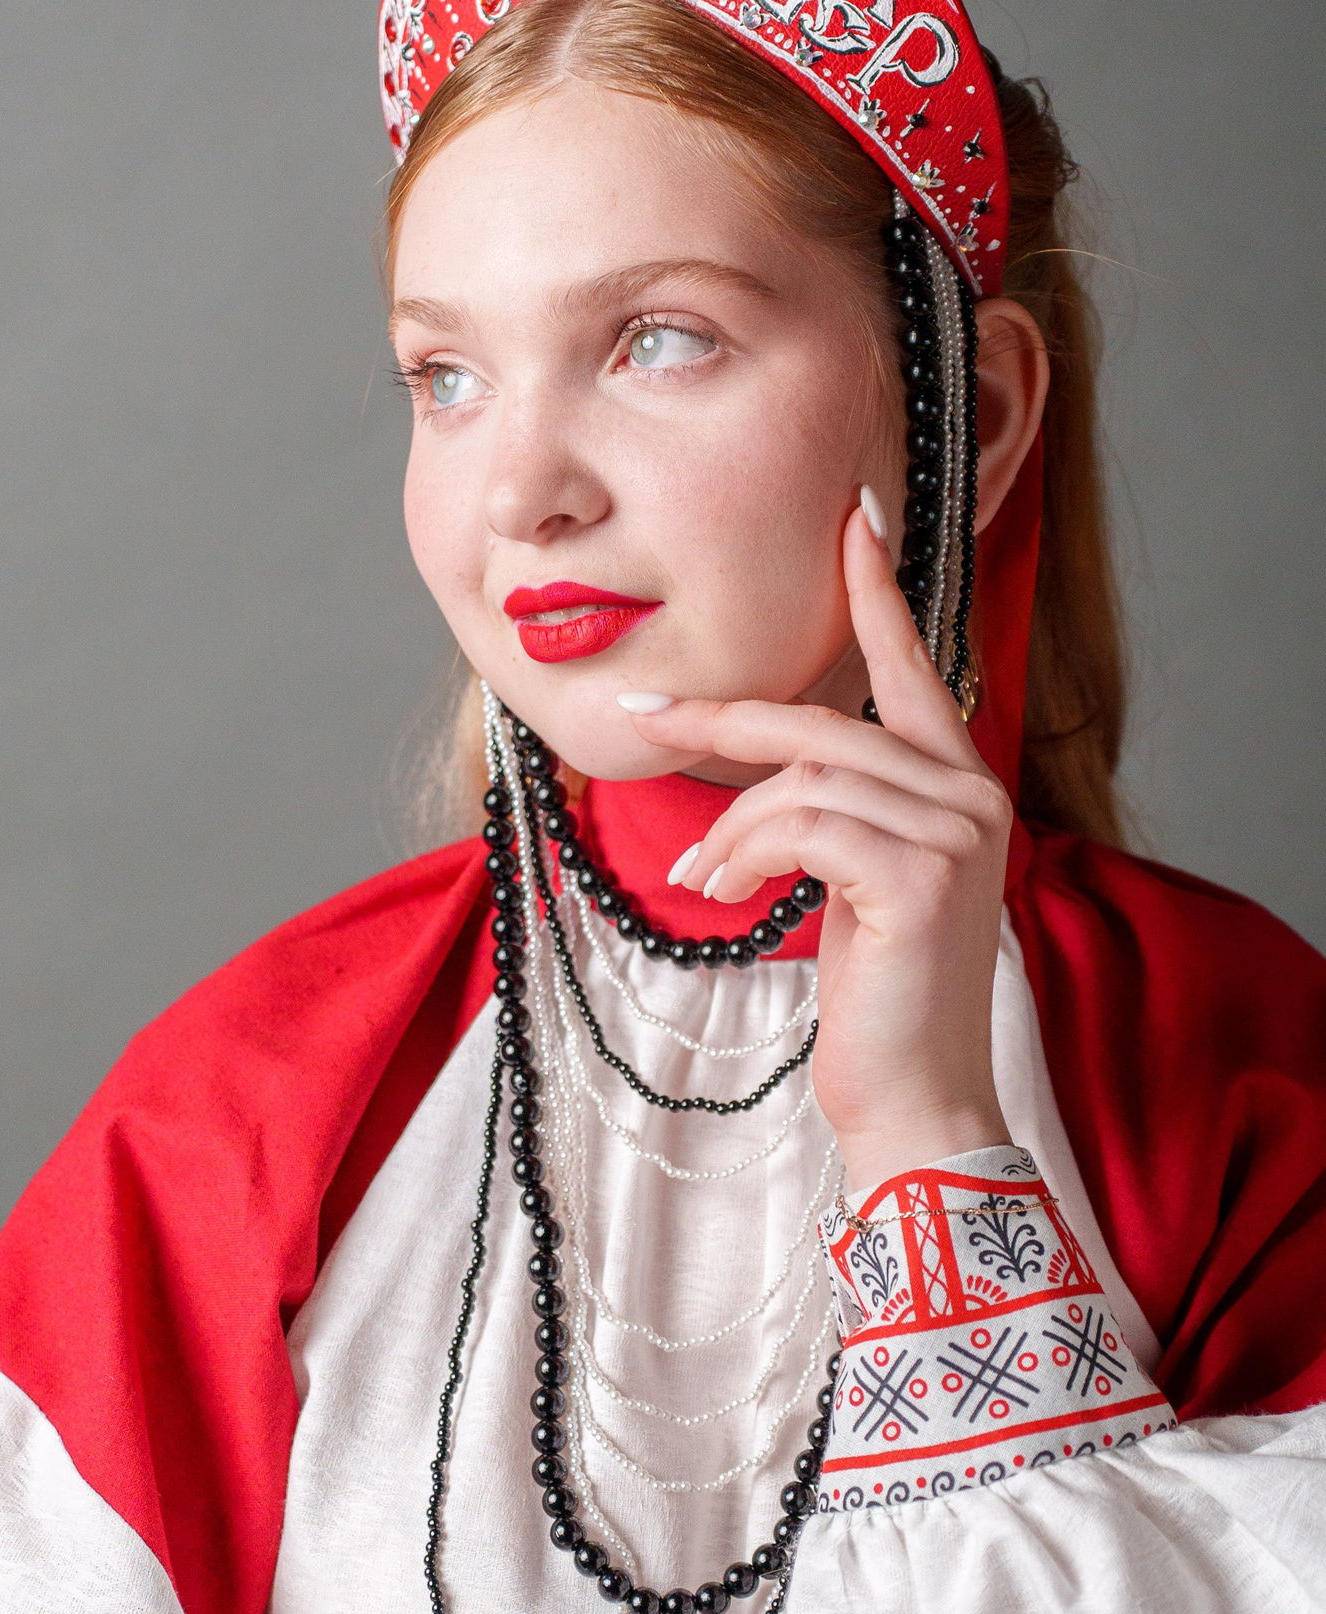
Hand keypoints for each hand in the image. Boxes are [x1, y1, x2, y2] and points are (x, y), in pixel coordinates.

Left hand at [622, 497, 1011, 1189]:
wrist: (913, 1096)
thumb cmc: (876, 998)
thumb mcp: (851, 884)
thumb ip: (831, 815)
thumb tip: (754, 779)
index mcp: (956, 786)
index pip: (914, 668)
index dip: (878, 591)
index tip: (852, 517)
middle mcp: (969, 795)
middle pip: (821, 723)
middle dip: (720, 721)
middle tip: (644, 715)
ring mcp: (955, 833)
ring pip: (802, 777)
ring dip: (729, 825)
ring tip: (703, 875)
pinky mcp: (923, 877)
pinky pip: (802, 824)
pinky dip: (744, 853)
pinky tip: (723, 894)